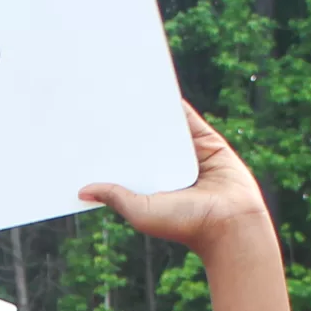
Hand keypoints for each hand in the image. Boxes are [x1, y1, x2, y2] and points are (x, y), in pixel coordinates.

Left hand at [78, 103, 270, 255]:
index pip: (126, 164)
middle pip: (144, 142)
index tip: (87, 136)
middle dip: (127, 127)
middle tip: (102, 105)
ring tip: (126, 90)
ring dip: (149, 110)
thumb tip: (82, 191)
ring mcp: (187, 155)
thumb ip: (115, 197)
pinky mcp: (206, 142)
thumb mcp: (141, 211)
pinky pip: (188, 118)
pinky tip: (159, 87)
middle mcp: (168, 170)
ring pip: (165, 128)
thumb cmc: (184, 224)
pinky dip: (176, 103)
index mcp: (151, 188)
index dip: (109, 151)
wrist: (228, 221)